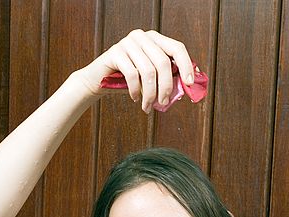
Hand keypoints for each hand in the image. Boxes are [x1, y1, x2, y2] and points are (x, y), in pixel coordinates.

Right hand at [77, 29, 193, 112]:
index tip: (190, 84)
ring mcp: (128, 43)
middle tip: (163, 103)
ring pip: (148, 71)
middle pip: (163, 62)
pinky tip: (134, 98)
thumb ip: (166, 78)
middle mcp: (142, 37)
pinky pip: (132, 75)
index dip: (186, 65)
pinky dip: (135, 91)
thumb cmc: (128, 81)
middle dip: (166, 86)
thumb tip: (188, 87)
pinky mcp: (115, 52)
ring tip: (147, 107)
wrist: (98, 80)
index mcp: (154, 39)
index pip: (176, 48)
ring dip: (150, 94)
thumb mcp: (150, 79)